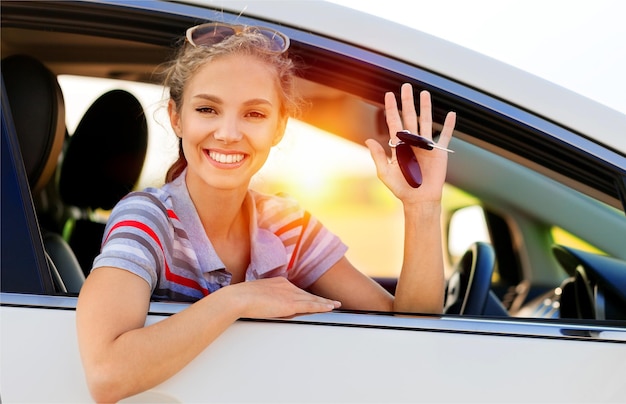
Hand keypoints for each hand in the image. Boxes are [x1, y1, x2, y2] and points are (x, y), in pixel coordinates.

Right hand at [223, 277, 340, 318]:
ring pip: (312, 299)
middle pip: (307, 294)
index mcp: (279, 282)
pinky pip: (311, 305)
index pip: (297, 290)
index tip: (313, 298)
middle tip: (332, 302)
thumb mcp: (256, 295)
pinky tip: (329, 308)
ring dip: (325, 303)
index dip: (307, 296)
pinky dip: (322, 306)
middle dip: (320, 299)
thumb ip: (266, 298)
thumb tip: (267, 305)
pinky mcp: (290, 304)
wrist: (239, 298)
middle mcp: (287, 286)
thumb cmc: (242, 298)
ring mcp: (290, 294)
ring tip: (335, 305)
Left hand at [366, 83, 455, 204]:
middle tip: (406, 86)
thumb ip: (378, 156)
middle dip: (408, 101)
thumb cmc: (401, 188)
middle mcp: (412, 142)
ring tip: (424, 93)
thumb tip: (368, 140)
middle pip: (410, 117)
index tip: (389, 94)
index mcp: (399, 145)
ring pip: (426, 121)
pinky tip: (451, 114)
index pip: (394, 122)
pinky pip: (445, 136)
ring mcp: (426, 146)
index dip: (392, 108)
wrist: (418, 199)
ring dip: (426, 107)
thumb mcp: (385, 173)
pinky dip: (449, 125)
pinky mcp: (439, 152)